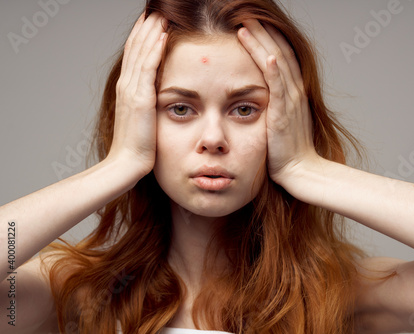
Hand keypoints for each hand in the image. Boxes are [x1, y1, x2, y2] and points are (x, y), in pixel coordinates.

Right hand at [108, 12, 166, 177]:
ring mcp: (131, 90)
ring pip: (141, 52)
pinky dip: (155, 49)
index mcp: (127, 89)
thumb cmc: (138, 147)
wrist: (127, 164)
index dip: (141, 37)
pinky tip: (163, 34)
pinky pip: (149, 67)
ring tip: (160, 14)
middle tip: (155, 10)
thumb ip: (147, 104)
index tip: (150, 21)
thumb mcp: (142, 120)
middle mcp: (127, 85)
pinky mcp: (140, 98)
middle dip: (145, 27)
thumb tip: (157, 96)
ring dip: (151, 31)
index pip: (134, 56)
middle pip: (136, 48)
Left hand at [237, 20, 316, 185]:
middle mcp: (294, 92)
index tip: (253, 24)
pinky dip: (273, 71)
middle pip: (278, 53)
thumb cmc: (288, 150)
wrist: (300, 169)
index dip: (269, 38)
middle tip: (247, 15)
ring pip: (276, 65)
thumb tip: (261, 96)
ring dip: (261, 44)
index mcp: (293, 92)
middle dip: (262, 33)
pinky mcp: (283, 115)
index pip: (281, 57)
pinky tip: (265, 55)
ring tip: (246, 25)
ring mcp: (290, 102)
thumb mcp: (282, 121)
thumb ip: (276, 104)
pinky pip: (279, 88)